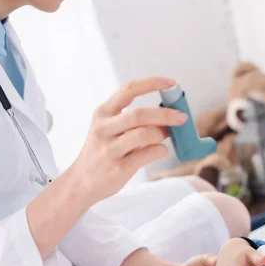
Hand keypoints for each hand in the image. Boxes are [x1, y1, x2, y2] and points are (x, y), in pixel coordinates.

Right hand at [68, 77, 187, 204]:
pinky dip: (160, 150)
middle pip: (139, 114)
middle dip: (166, 114)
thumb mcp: (110, 129)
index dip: (152, 83)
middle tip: (182, 117)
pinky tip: (159, 151)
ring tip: (165, 137)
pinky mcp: (118, 168)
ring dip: (162, 134)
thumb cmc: (102, 152)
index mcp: (103, 113)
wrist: (82, 182)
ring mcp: (109, 149)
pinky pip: (149, 154)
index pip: (128, 89)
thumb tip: (167, 115)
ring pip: (145, 134)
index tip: (171, 83)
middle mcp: (103, 129)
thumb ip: (135, 121)